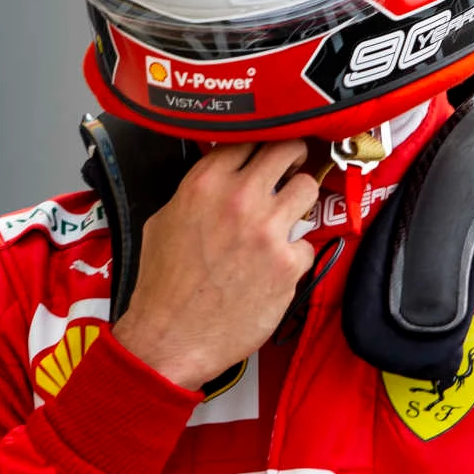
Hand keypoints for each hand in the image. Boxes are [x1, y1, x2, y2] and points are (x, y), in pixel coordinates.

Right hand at [112, 140, 318, 390]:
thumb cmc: (164, 285)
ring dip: (301, 201)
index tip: (269, 149)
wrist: (171, 337)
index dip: (263, 140)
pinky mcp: (287, 263)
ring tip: (288, 217)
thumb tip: (223, 176)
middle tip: (293, 167)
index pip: (249, 137)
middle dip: (294, 156)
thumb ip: (199, 191)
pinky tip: (275, 267)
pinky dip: (294, 253)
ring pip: (309, 188)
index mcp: (205, 184)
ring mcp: (267, 230)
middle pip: (288, 149)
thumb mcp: (164, 220)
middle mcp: (239, 199)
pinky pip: (307, 242)